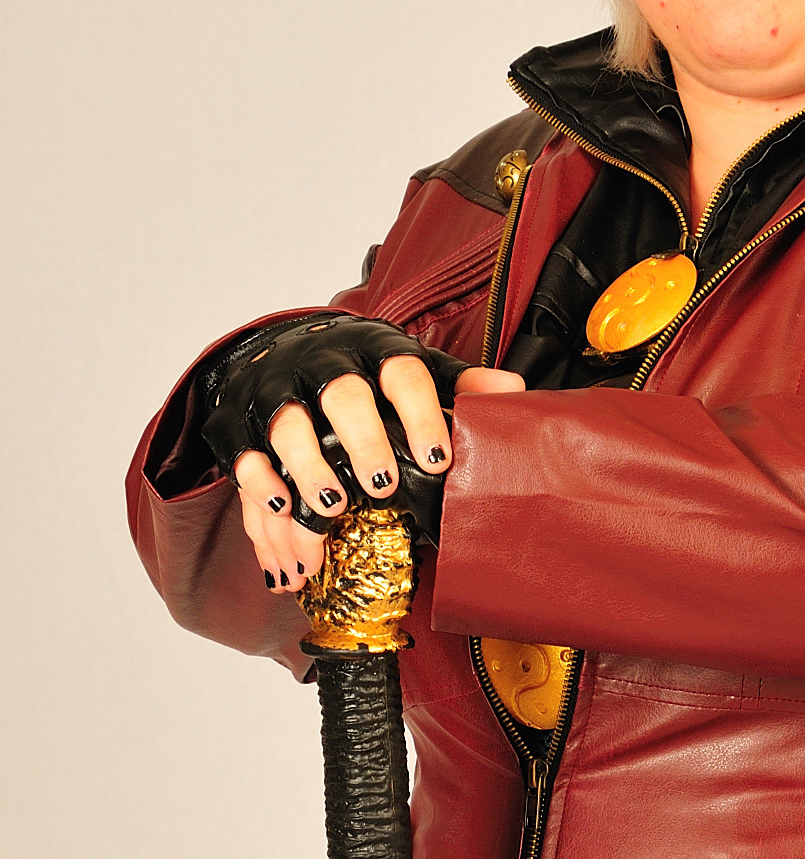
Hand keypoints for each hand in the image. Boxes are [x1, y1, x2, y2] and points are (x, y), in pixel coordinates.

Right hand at [206, 317, 522, 590]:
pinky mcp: (237, 418)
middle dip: (362, 440)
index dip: (419, 414)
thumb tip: (513, 391)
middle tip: (381, 486)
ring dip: (308, 468)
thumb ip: (458, 385)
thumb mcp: (416, 372)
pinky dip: (258, 483)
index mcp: (376, 351)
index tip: (437, 458)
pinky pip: (243, 450)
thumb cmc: (365, 373)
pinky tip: (282, 509)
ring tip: (331, 508)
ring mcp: (276, 389)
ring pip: (287, 423)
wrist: (286, 348)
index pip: (403, 372)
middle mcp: (323, 364)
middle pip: (342, 394)